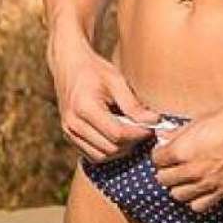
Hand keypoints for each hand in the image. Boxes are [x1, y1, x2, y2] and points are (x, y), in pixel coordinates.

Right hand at [50, 40, 160, 162]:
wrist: (68, 65)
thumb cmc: (94, 70)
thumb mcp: (116, 81)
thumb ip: (134, 105)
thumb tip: (155, 122)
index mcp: (84, 107)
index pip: (117, 133)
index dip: (138, 134)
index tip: (152, 128)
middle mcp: (73, 123)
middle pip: (110, 148)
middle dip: (131, 143)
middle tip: (144, 131)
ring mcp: (68, 132)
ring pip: (101, 157)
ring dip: (120, 150)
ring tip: (132, 134)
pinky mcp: (69, 136)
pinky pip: (92, 155)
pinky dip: (108, 151)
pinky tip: (118, 137)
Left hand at [151, 98, 222, 211]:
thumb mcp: (200, 120)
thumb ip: (179, 133)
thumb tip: (164, 136)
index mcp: (183, 150)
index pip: (157, 160)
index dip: (160, 154)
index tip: (165, 151)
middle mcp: (193, 170)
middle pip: (164, 180)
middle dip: (165, 170)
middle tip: (172, 163)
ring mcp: (208, 184)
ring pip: (178, 195)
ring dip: (178, 186)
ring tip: (185, 177)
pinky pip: (200, 205)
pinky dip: (196, 199)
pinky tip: (200, 188)